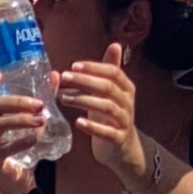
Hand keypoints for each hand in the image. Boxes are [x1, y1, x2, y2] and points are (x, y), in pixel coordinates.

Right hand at [0, 71, 43, 193]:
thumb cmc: (1, 143)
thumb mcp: (12, 121)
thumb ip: (34, 101)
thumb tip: (56, 75)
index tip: (0, 75)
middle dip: (17, 102)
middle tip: (39, 104)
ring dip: (21, 120)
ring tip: (41, 120)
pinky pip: (2, 150)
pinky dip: (18, 143)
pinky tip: (33, 139)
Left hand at [60, 43, 146, 182]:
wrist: (123, 148)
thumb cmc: (112, 116)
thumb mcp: (112, 92)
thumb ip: (111, 70)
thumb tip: (115, 45)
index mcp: (126, 88)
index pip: (113, 72)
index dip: (94, 67)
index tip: (73, 65)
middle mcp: (128, 103)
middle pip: (108, 87)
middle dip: (86, 81)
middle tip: (64, 77)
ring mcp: (124, 121)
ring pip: (106, 107)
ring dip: (84, 100)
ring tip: (64, 98)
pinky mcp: (118, 139)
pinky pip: (107, 132)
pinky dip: (93, 127)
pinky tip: (78, 122)